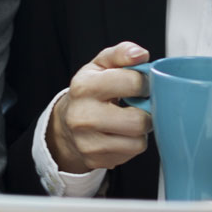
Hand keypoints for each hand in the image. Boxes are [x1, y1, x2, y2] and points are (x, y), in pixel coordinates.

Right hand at [47, 42, 152, 173]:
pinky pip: (130, 154)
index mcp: (85, 86)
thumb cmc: (89, 91)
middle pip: (139, 120)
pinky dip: (131, 144)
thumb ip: (121, 53)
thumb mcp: (100, 65)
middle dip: (145, 112)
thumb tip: (140, 55)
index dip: (145, 83)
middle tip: (138, 106)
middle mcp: (83, 116)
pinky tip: (120, 134)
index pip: (134, 83)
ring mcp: (87, 141)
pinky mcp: (95, 159)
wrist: (66, 123)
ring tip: (128, 120)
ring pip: (138, 141)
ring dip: (140, 131)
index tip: (140, 85)